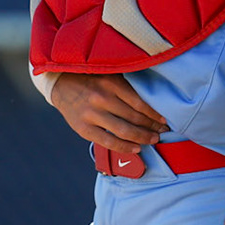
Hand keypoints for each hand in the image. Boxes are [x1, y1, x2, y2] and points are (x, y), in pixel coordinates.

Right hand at [47, 73, 167, 155]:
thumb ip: (126, 87)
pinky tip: (136, 148)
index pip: (140, 102)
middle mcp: (102, 98)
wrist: (60, 84)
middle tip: (163, 131)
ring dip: (143, 137)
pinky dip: (125, 147)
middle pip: (135, 117)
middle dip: (152, 127)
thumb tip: (152, 104)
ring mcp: (91, 114)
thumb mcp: (109, 75)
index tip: (164, 120)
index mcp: (111, 83)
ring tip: (153, 140)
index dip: (155, 114)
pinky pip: (109, 142)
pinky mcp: (83, 128)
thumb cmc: (91, 80)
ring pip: (124, 131)